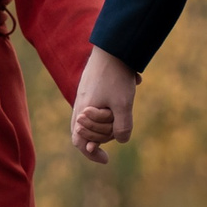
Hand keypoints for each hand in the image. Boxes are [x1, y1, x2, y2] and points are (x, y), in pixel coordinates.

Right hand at [72, 47, 138, 163]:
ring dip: (110, 120)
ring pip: (96, 119)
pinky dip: (112, 109)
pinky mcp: (92, 88)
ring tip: (124, 103)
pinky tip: (127, 94)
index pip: (80, 142)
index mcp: (83, 112)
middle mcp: (80, 105)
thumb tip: (121, 141)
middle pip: (90, 133)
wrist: (113, 46)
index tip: (107, 160)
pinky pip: (101, 106)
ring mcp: (85, 96)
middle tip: (119, 121)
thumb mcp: (123, 104)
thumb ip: (122, 127)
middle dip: (106, 133)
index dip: (92, 154)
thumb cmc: (116, 76)